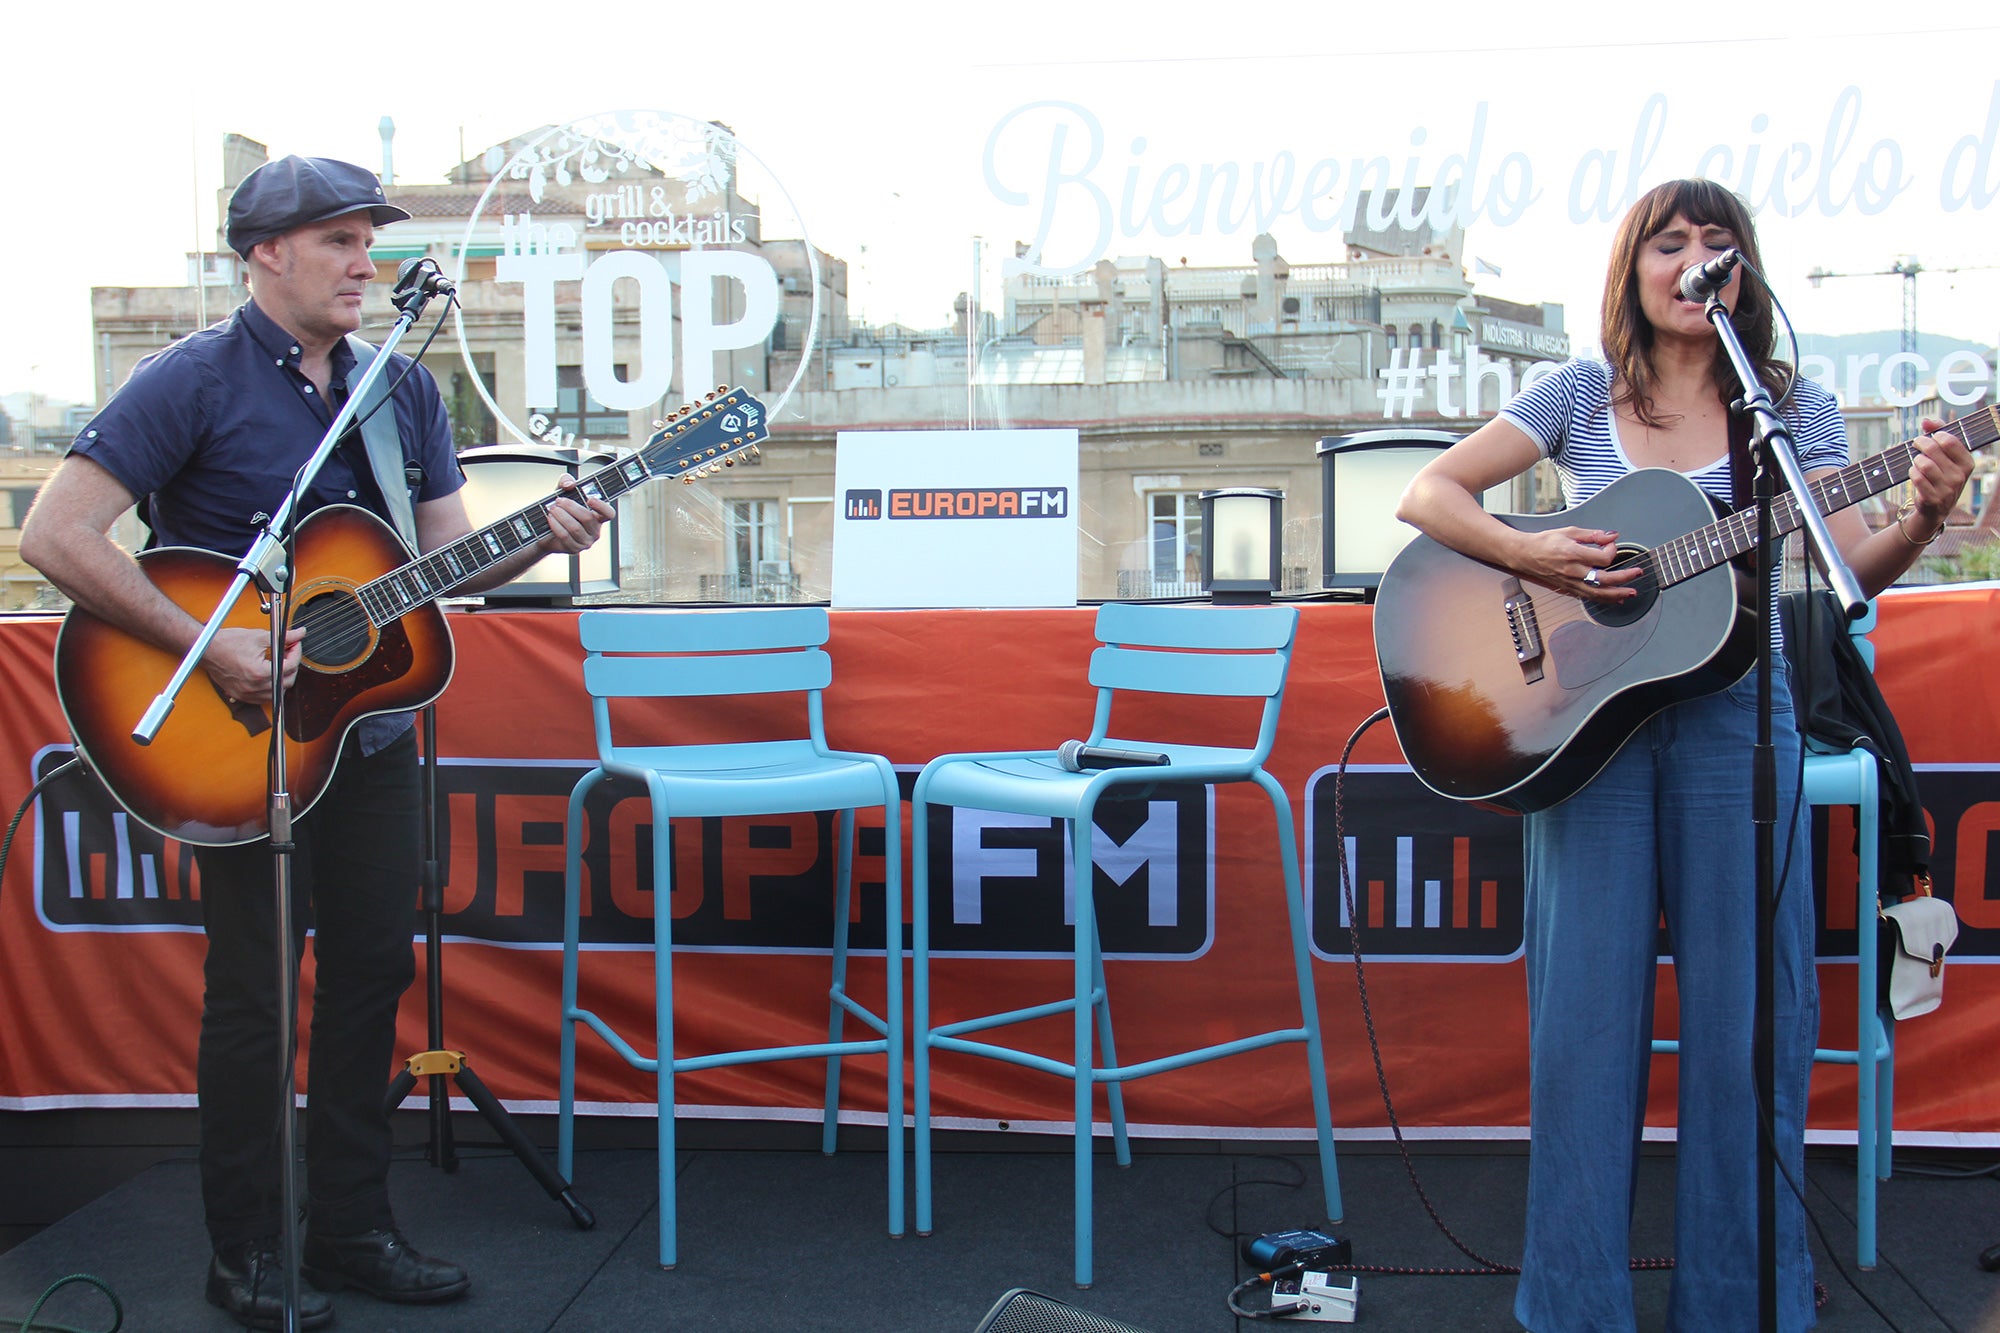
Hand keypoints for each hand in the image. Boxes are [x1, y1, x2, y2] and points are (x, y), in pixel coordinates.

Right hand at [204, 626, 305, 705]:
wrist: (205, 648)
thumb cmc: (227, 642)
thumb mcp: (259, 636)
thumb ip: (284, 637)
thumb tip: (300, 634)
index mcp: (260, 673)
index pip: (290, 666)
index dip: (296, 652)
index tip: (295, 644)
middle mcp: (254, 687)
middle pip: (287, 681)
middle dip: (292, 665)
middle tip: (288, 651)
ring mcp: (247, 694)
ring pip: (277, 692)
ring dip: (282, 678)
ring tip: (278, 662)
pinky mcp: (241, 696)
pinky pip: (264, 698)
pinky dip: (270, 688)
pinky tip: (268, 675)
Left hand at [538, 476, 615, 554]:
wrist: (546, 532)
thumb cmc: (559, 510)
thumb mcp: (562, 492)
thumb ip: (566, 481)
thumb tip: (569, 484)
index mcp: (598, 517)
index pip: (608, 514)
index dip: (601, 506)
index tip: (590, 499)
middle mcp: (594, 531)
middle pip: (587, 518)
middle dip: (570, 507)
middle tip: (559, 500)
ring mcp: (585, 542)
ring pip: (575, 528)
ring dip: (561, 515)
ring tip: (551, 509)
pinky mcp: (574, 549)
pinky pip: (565, 536)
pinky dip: (556, 525)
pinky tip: (550, 518)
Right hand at [1518, 525, 1637, 599]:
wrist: (1523, 555)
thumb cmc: (1544, 542)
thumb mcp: (1569, 531)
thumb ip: (1593, 534)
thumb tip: (1612, 536)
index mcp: (1573, 554)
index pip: (1603, 557)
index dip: (1612, 550)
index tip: (1610, 544)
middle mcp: (1573, 571)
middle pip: (1605, 579)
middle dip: (1625, 577)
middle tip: (1638, 572)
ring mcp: (1570, 583)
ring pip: (1598, 593)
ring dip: (1617, 594)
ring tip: (1631, 592)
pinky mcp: (1567, 589)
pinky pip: (1588, 597)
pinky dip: (1603, 599)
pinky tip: (1614, 599)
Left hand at [1904, 418, 1973, 535]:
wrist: (1936, 507)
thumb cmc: (1940, 474)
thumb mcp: (1946, 455)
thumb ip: (1939, 433)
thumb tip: (1927, 420)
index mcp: (1967, 463)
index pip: (1950, 441)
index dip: (1936, 434)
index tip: (1931, 436)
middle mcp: (1959, 476)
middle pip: (1933, 450)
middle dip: (1921, 443)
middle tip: (1917, 444)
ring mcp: (1947, 489)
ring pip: (1923, 464)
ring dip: (1916, 459)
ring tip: (1917, 460)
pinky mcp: (1932, 498)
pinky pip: (1916, 478)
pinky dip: (1912, 472)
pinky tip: (1914, 472)